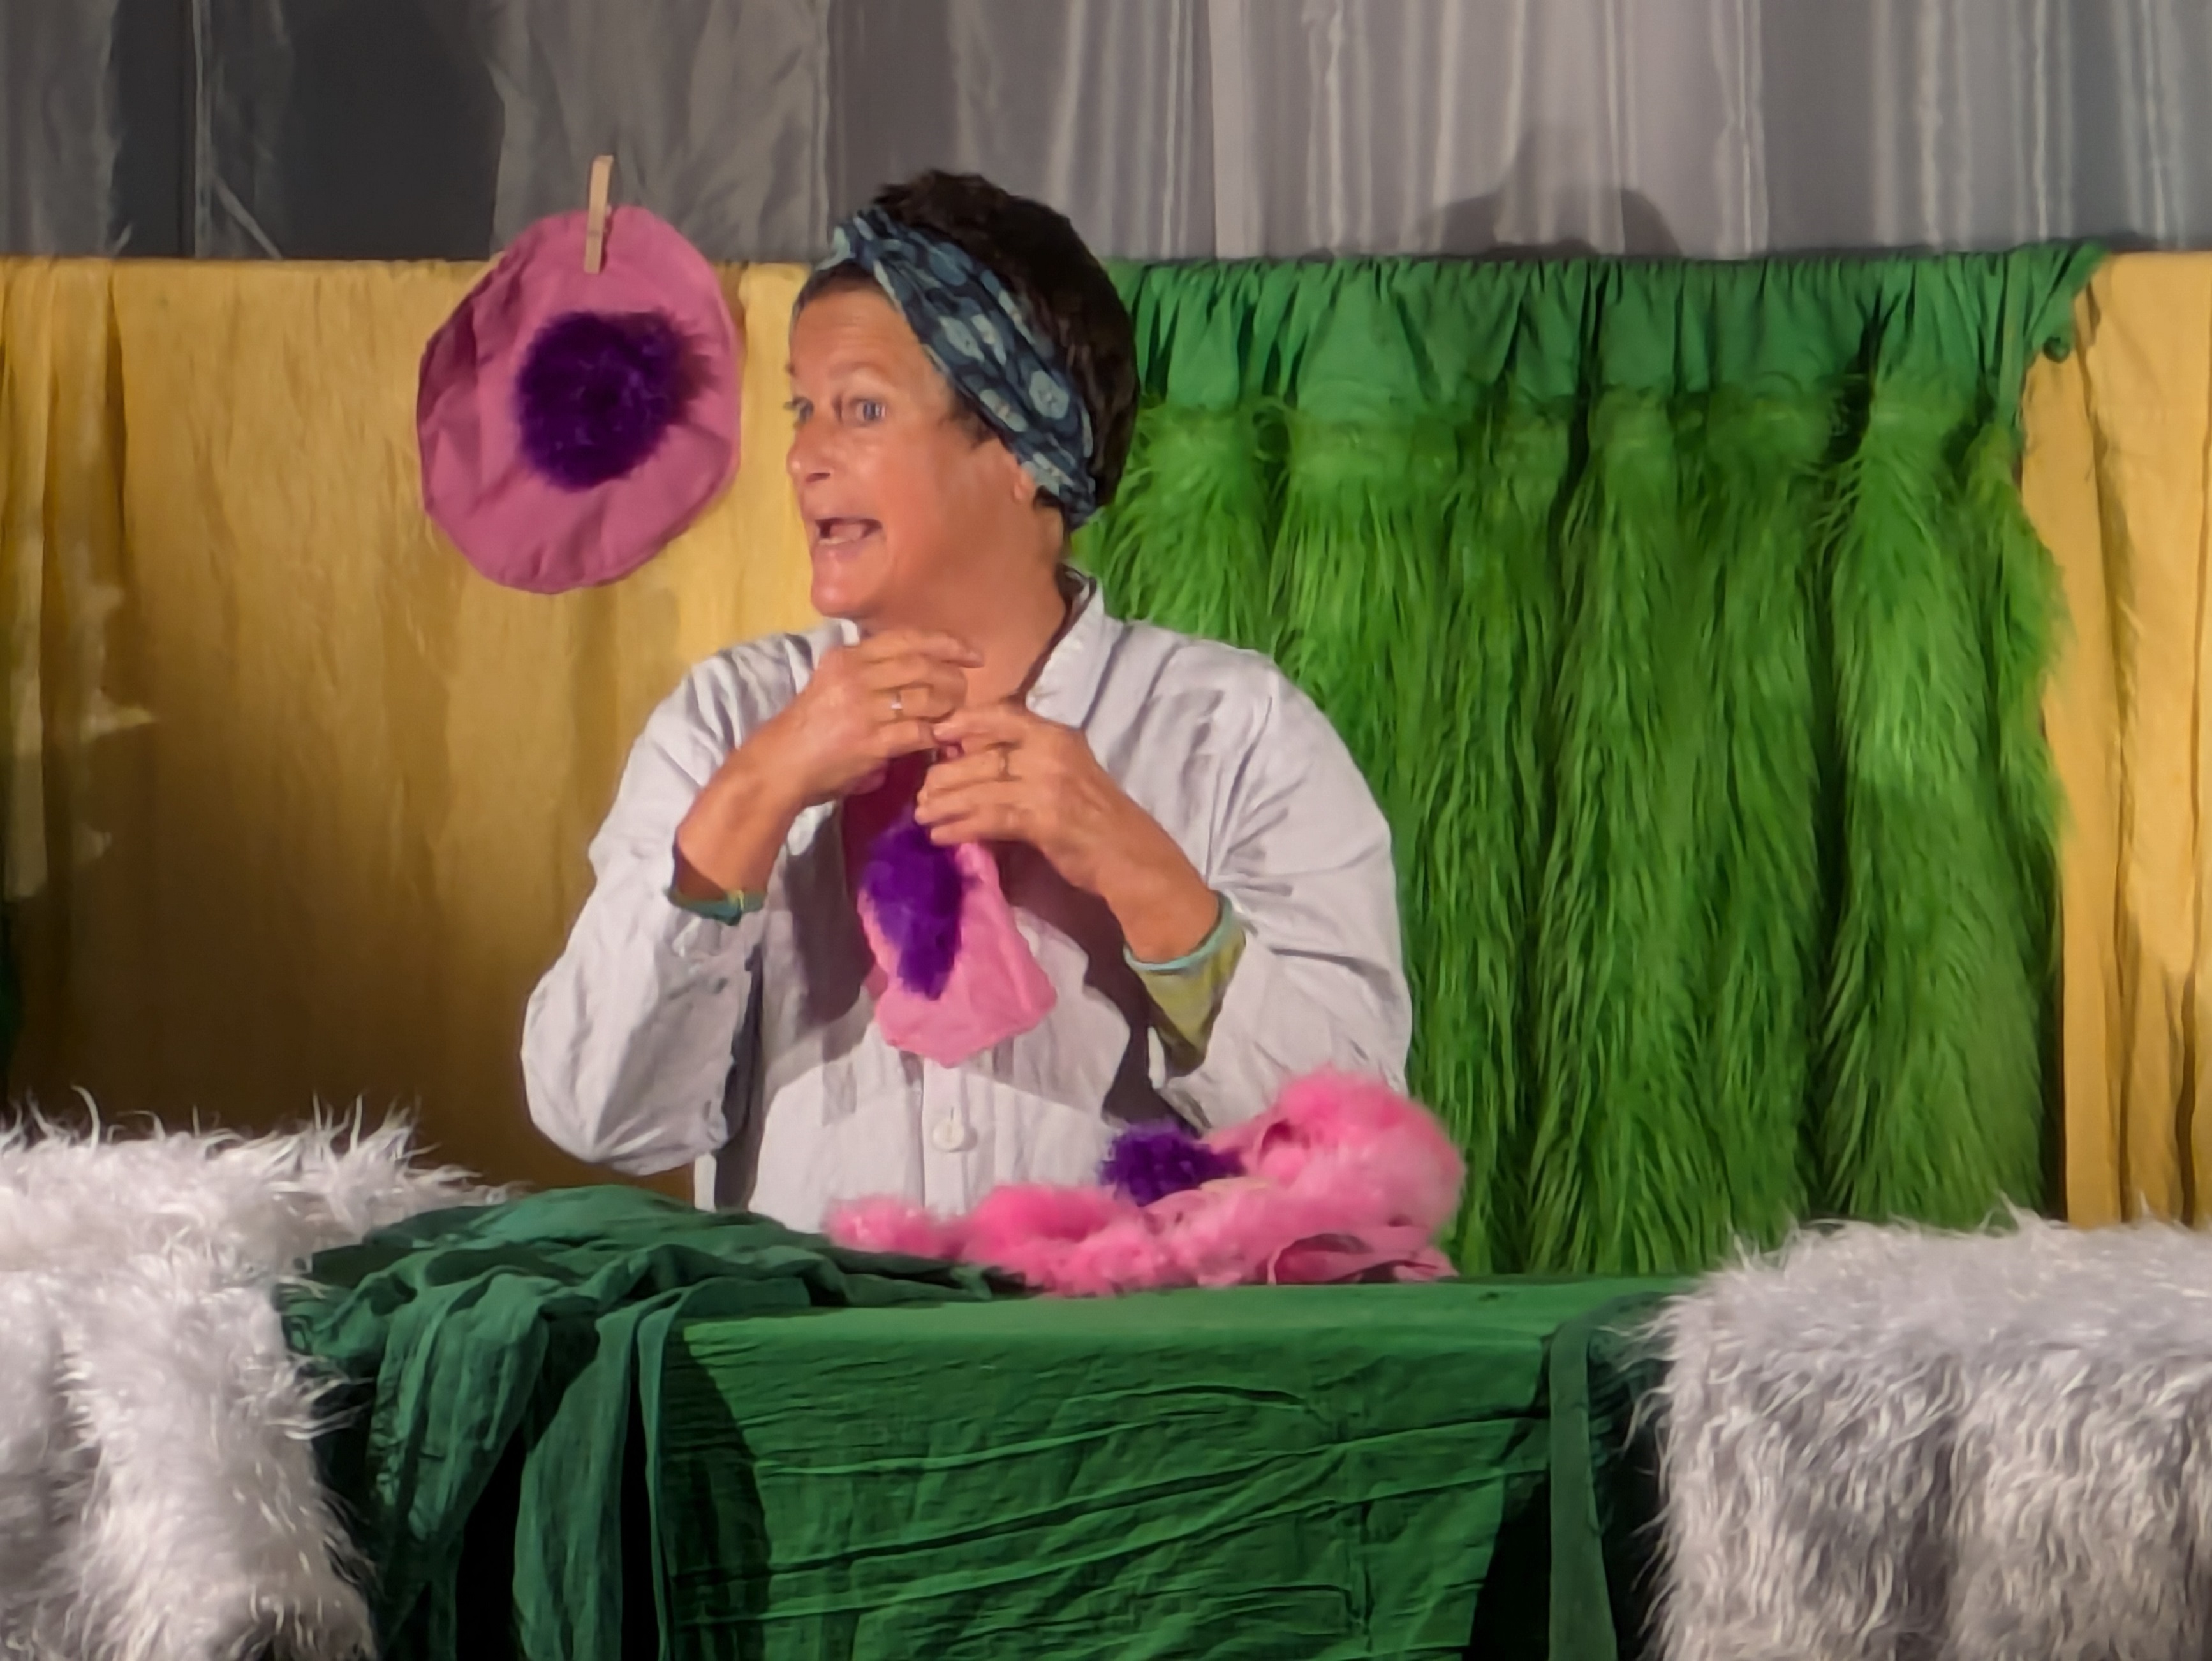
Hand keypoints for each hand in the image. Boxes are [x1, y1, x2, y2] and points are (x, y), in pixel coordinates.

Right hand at [676, 630, 978, 893]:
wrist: (779, 766)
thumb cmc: (808, 728)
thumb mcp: (833, 685)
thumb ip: (869, 675)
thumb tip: (916, 675)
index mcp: (846, 657)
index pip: (906, 638)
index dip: (945, 642)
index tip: (971, 653)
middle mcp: (855, 676)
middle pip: (922, 665)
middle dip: (953, 676)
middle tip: (966, 689)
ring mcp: (864, 709)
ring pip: (926, 697)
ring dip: (949, 706)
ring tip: (956, 714)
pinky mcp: (871, 742)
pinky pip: (919, 732)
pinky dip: (937, 734)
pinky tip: (942, 739)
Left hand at [916, 703, 1219, 961]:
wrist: (1131, 855)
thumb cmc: (1097, 816)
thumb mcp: (1066, 773)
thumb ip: (1027, 760)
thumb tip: (972, 758)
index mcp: (1057, 735)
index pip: (1003, 714)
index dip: (965, 721)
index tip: (937, 732)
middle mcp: (1051, 751)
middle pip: (983, 755)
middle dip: (945, 774)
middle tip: (921, 791)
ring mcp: (1047, 784)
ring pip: (981, 787)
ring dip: (945, 803)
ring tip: (922, 816)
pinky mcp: (1042, 818)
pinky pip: (989, 818)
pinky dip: (960, 827)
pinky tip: (941, 836)